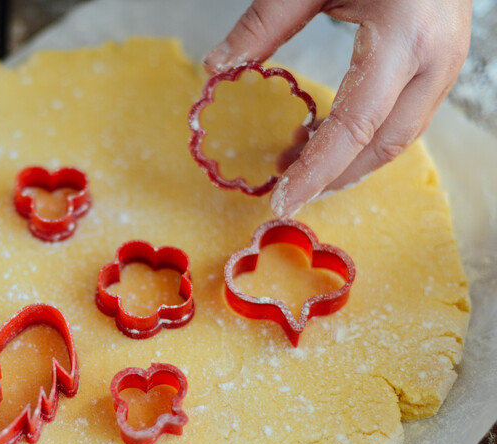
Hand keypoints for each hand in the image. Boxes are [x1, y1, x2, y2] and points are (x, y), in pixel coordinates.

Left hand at [204, 0, 470, 216]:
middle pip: (383, 144)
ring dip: (348, 160)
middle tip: (285, 188)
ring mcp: (447, 63)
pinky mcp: (441, 65)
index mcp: (403, 36)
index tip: (281, 200)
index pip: (355, 125)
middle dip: (333, 176)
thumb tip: (218, 66)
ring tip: (296, 160)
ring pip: (397, 137)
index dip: (316, 171)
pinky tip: (325, 136)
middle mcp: (434, 58)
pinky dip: (364, 138)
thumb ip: (266, 22)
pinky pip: (404, 118)